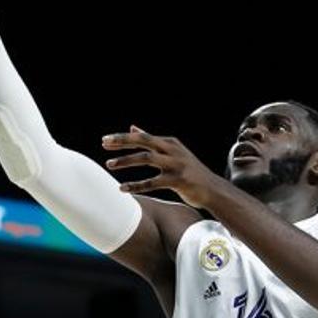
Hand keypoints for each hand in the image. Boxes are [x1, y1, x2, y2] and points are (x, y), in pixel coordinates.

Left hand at [103, 126, 227, 208]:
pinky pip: (153, 182)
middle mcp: (172, 150)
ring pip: (146, 159)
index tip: (105, 140)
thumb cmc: (189, 172)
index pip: (142, 136)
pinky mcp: (178, 180)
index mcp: (170, 143)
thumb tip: (133, 127)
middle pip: (144, 141)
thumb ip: (153, 141)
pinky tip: (122, 188)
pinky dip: (136, 185)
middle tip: (104, 145)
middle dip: (122, 142)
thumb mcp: (173, 153)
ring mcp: (176, 165)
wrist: (213, 190)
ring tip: (109, 165)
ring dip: (126, 161)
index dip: (123, 138)